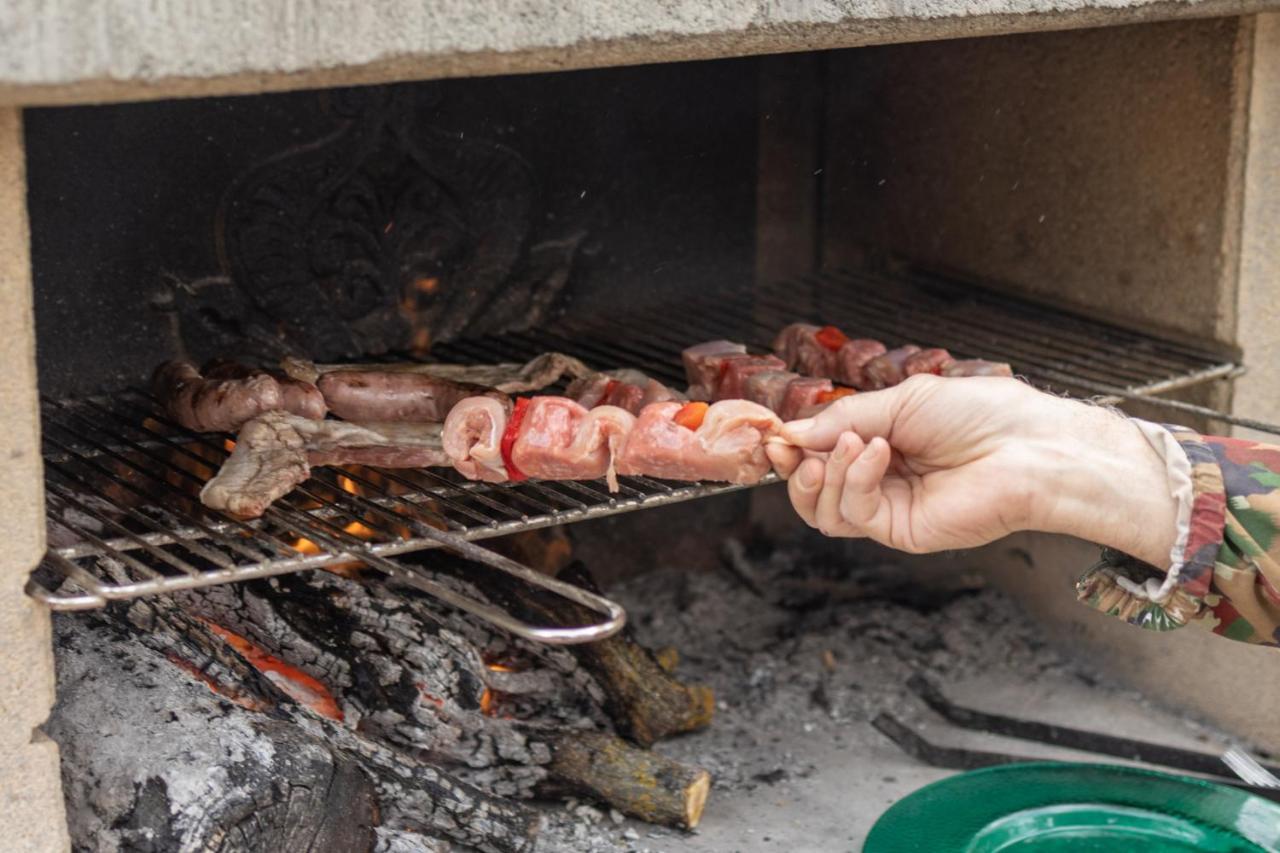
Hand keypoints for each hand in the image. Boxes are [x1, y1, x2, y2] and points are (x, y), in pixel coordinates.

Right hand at [765, 375, 1178, 565]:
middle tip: (790, 449)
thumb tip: (792, 432)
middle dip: (796, 468)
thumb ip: (843, 418)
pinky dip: (856, 481)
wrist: (1028, 446)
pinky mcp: (902, 531)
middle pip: (813, 491)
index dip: (794, 448)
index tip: (775, 435)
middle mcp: (883, 480)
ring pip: (825, 510)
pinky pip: (856, 513)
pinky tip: (877, 454)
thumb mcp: (900, 400)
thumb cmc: (981, 415)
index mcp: (882, 444)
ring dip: (826, 474)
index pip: (821, 455)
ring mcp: (891, 509)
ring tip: (850, 445)